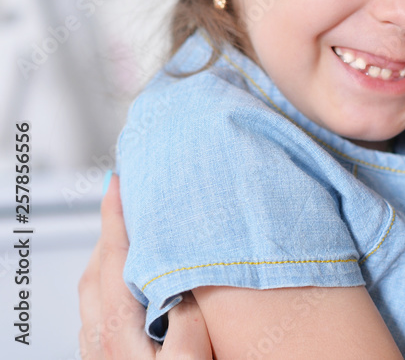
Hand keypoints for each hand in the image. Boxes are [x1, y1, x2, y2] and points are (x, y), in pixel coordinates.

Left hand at [78, 174, 212, 358]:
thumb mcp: (191, 359)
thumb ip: (186, 316)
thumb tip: (183, 283)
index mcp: (118, 330)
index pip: (113, 257)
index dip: (114, 216)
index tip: (116, 182)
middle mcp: (102, 341)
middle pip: (95, 273)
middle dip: (109, 234)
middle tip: (127, 206)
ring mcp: (101, 355)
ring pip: (94, 296)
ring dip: (108, 263)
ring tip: (133, 245)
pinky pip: (99, 317)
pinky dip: (111, 292)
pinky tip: (133, 297)